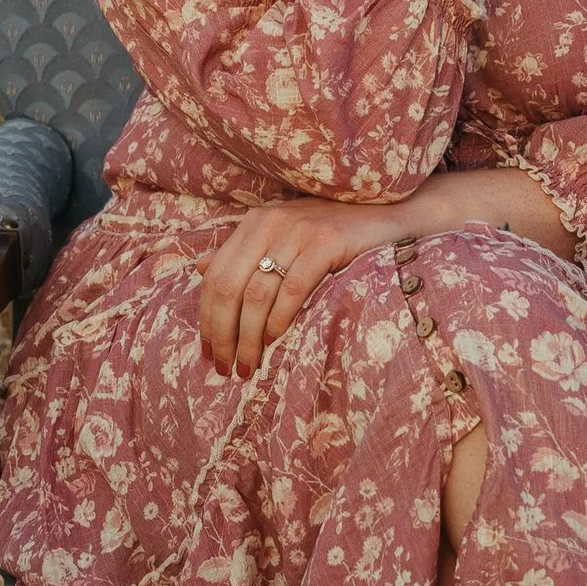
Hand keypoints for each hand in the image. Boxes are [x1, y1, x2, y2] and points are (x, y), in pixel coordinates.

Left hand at [200, 196, 408, 378]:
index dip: (206, 319)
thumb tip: (200, 268)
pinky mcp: (326, 242)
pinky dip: (279, 319)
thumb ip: (243, 252)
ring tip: (248, 365)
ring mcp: (297, 231)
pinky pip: (292, 289)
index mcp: (253, 224)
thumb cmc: (333, 235)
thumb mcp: (282, 239)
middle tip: (225, 368)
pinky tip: (275, 340)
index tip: (208, 353)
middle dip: (223, 334)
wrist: (387, 217)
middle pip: (229, 288)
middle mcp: (268, 223)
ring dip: (248, 337)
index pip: (214, 277)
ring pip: (256, 293)